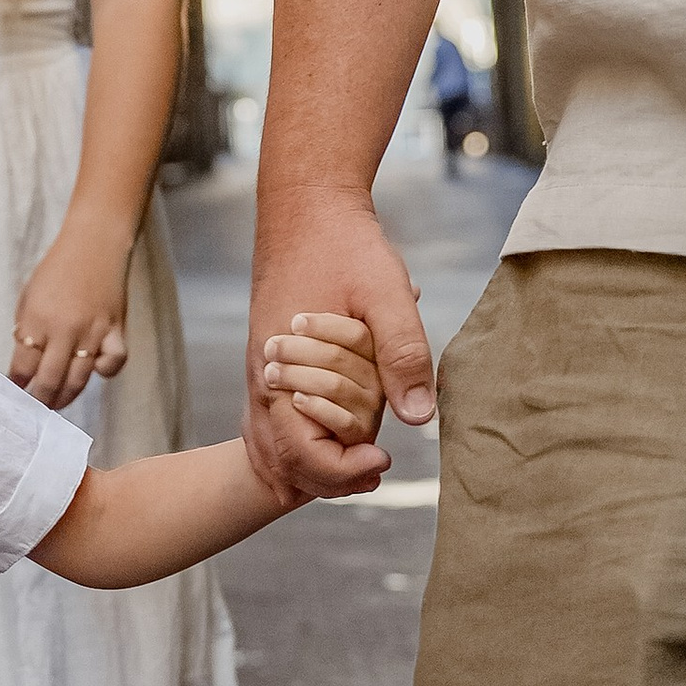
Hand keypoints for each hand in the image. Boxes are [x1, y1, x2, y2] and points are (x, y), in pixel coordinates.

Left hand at [10, 219, 133, 407]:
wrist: (94, 244)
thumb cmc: (56, 269)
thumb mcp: (29, 295)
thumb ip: (26, 329)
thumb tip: (23, 364)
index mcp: (36, 319)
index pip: (23, 366)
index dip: (18, 384)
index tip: (16, 392)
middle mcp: (63, 329)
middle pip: (49, 380)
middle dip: (40, 400)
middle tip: (37, 407)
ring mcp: (92, 331)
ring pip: (78, 379)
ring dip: (65, 397)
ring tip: (57, 403)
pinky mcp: (115, 329)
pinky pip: (113, 363)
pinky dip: (104, 372)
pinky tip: (95, 369)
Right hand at [245, 188, 433, 505]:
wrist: (307, 209)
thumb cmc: (346, 247)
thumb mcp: (386, 294)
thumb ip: (403, 354)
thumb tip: (419, 419)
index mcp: (284, 370)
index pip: (301, 453)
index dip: (342, 470)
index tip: (383, 459)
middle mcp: (266, 380)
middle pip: (286, 462)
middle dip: (332, 475)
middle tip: (378, 466)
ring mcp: (265, 374)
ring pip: (276, 447)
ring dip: (316, 463)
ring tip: (362, 462)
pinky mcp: (274, 365)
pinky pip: (276, 422)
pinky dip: (303, 439)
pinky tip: (334, 440)